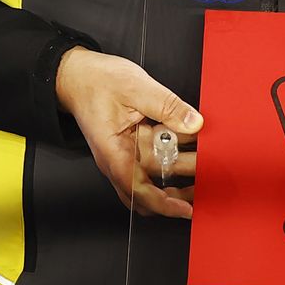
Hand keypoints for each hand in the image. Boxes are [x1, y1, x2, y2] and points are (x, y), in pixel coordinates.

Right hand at [54, 47, 202, 216]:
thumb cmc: (95, 82)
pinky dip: (176, 152)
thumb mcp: (135, 87)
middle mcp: (120, 158)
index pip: (138, 190)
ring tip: (208, 162)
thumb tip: (194, 123)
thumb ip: (167, 105)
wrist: (76, 75)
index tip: (186, 209)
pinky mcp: (135, 143)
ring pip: (158, 172)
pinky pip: (158, 155)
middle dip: (180, 190)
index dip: (163, 204)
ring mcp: (127, 152)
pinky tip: (194, 143)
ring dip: (182, 170)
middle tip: (208, 180)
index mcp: (113, 152)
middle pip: (151, 187)